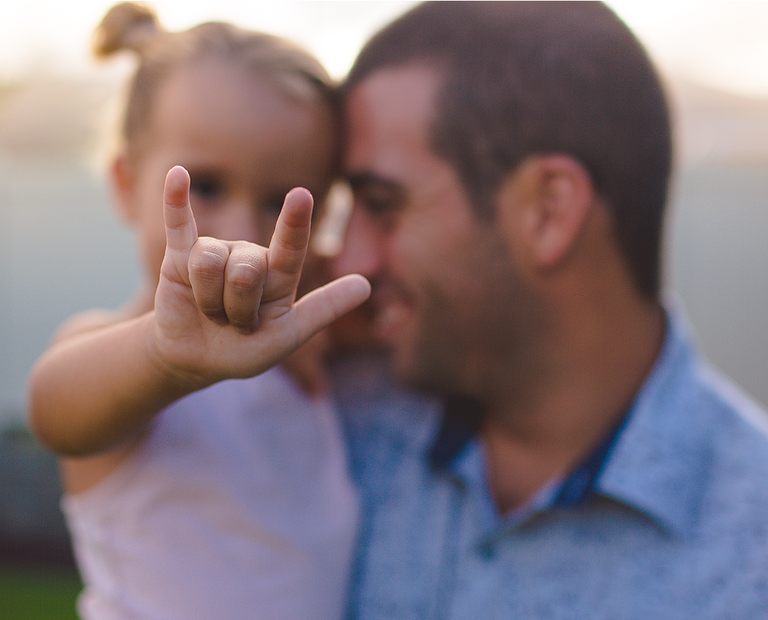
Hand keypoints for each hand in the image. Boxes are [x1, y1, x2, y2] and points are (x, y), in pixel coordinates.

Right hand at [152, 166, 369, 387]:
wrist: (196, 360)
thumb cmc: (244, 350)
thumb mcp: (288, 337)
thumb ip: (323, 310)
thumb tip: (366, 286)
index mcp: (280, 274)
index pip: (291, 246)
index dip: (295, 223)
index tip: (301, 195)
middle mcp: (250, 255)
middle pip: (246, 269)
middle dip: (238, 308)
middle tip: (235, 323)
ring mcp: (217, 251)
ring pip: (210, 263)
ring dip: (209, 302)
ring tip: (211, 312)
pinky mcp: (181, 255)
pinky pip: (179, 223)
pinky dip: (176, 199)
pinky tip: (177, 173)